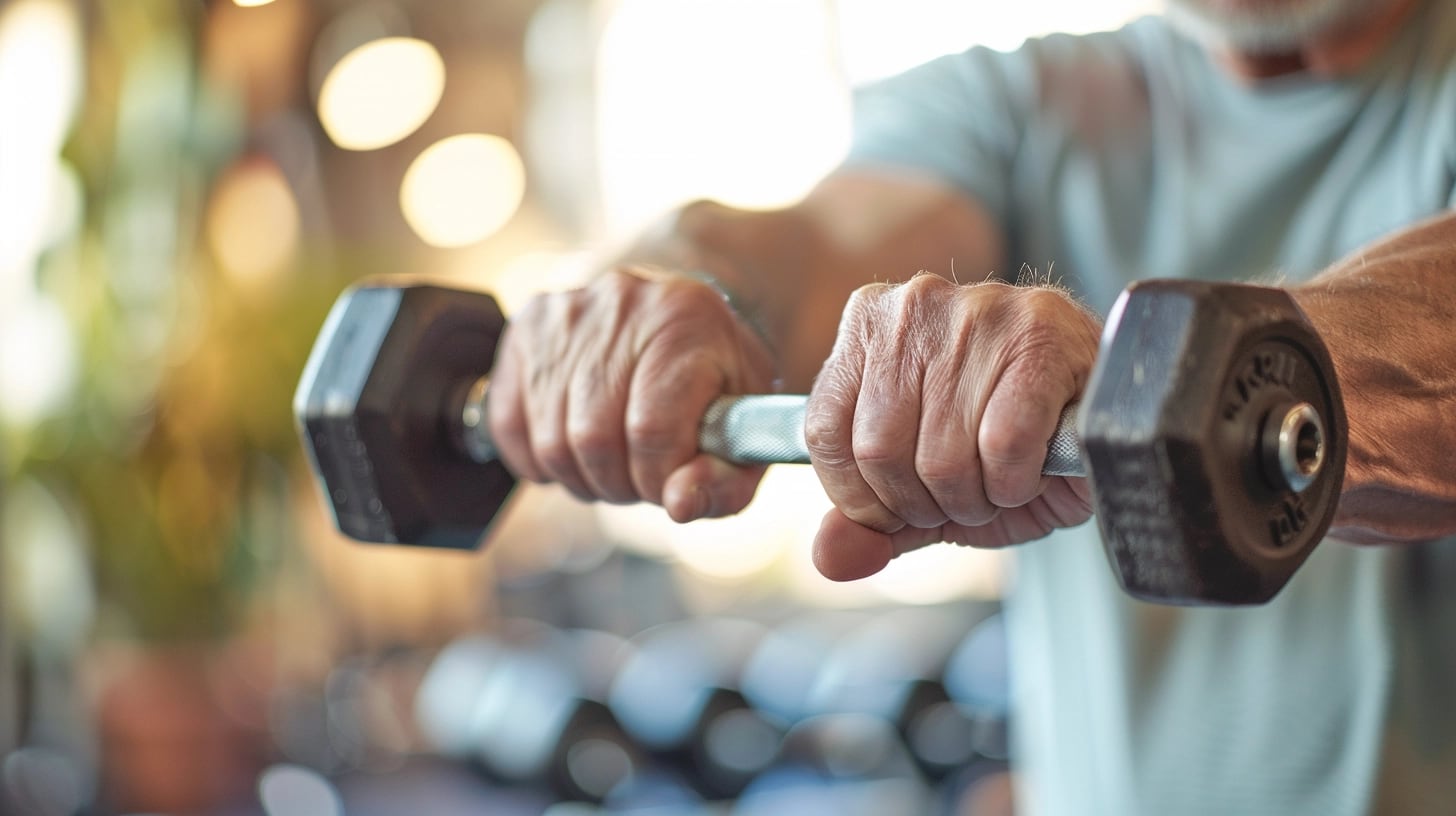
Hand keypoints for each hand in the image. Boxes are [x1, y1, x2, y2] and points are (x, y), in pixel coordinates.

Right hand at [488, 267, 777, 520]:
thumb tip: (679, 504)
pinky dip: (540, 461)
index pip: (652, 430)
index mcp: (687, 319)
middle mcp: (621, 302)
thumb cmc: (714, 382)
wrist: (676, 316)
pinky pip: (510, 426)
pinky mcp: (526, 327)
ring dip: (583, 476)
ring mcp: (565, 313)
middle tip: (642, 477)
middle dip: (620, 482)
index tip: (673, 484)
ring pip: (551, 441)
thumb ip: (726, 480)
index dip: (658, 479)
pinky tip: (577, 450)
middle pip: (593, 438)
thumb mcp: (745, 430)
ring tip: (615, 461)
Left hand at [805, 274, 1100, 580]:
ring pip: (941, 455)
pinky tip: (1030, 471)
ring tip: (1001, 482)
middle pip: (880, 450)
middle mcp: (913, 306)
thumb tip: (831, 558)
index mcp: (868, 325)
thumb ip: (871, 523)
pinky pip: (1004, 444)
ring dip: (976, 499)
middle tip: (964, 497)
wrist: (1106, 396)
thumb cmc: (1006, 436)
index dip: (864, 496)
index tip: (902, 508)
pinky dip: (1015, 482)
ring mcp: (977, 310)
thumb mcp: (925, 485)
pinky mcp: (1041, 331)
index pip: (824, 433)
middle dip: (924, 504)